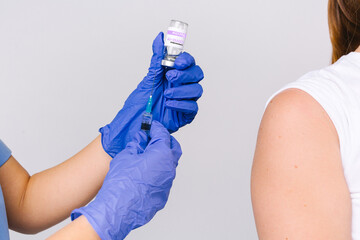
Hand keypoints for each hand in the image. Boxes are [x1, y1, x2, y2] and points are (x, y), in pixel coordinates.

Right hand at [71, 121, 181, 239]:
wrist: (118, 209)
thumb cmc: (121, 182)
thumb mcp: (126, 155)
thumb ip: (137, 144)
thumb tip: (141, 138)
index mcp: (162, 154)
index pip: (163, 135)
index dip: (156, 128)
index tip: (151, 126)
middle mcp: (169, 168)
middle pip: (173, 149)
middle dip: (165, 141)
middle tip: (153, 139)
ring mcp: (168, 183)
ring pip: (169, 165)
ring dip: (161, 158)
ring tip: (146, 157)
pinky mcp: (163, 196)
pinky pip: (163, 180)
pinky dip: (157, 173)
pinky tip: (144, 174)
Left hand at [100, 32, 203, 156]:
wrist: (134, 123)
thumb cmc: (141, 102)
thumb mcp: (149, 78)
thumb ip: (157, 58)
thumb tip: (160, 37)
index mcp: (175, 75)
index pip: (189, 62)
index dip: (186, 60)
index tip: (177, 62)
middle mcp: (182, 86)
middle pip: (197, 74)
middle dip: (185, 75)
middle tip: (170, 78)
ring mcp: (185, 100)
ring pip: (197, 90)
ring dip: (181, 90)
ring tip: (166, 94)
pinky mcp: (185, 115)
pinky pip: (192, 107)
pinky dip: (181, 104)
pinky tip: (169, 103)